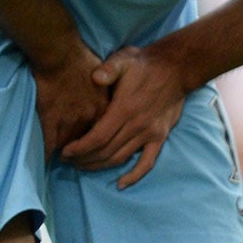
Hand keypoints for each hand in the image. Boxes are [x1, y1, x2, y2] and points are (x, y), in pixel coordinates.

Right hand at [32, 43, 108, 157]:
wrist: (60, 54)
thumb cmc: (82, 58)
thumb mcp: (109, 70)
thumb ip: (111, 87)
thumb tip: (109, 94)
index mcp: (104, 107)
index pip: (105, 132)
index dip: (100, 141)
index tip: (95, 146)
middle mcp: (89, 118)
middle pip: (89, 144)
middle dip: (85, 154)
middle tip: (79, 159)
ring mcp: (69, 121)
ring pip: (69, 147)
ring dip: (67, 155)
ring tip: (63, 160)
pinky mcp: (51, 120)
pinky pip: (48, 144)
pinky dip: (46, 154)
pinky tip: (43, 161)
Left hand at [59, 43, 190, 187]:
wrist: (176, 69)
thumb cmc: (145, 64)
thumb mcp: (124, 59)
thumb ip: (109, 68)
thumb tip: (95, 77)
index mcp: (125, 108)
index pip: (98, 137)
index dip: (80, 148)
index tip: (66, 152)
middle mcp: (137, 125)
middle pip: (106, 151)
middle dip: (84, 159)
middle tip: (69, 160)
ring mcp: (150, 134)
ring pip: (120, 158)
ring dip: (99, 166)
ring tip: (83, 166)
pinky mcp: (159, 137)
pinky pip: (147, 163)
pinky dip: (134, 176)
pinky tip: (120, 184)